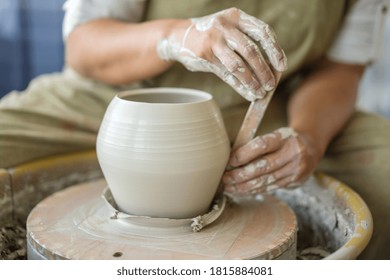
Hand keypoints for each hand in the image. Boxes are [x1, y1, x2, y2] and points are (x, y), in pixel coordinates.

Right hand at [157, 7, 286, 100]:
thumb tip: (270, 65)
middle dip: (264, 71)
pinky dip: (240, 87)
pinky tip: (248, 94)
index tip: (281, 66)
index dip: (274, 50)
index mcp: (236, 16)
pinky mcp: (205, 56)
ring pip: (238, 65)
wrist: (179, 35)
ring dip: (252, 82)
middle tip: (271, 85)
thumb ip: (246, 39)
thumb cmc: (211, 34)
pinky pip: (226, 75)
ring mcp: (213, 41)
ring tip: (260, 92)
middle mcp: (225, 26)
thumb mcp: (229, 27)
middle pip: (251, 51)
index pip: (262, 31)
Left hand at [223, 127, 321, 194]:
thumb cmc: (284, 140)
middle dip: (241, 174)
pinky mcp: (294, 182)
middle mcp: (292, 154)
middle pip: (263, 167)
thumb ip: (256, 146)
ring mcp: (295, 170)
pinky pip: (270, 188)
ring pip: (266, 180)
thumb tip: (230, 159)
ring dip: (244, 186)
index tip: (230, 160)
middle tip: (225, 178)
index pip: (262, 145)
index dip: (244, 154)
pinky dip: (253, 190)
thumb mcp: (274, 136)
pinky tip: (241, 191)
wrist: (311, 147)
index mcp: (284, 138)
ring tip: (229, 187)